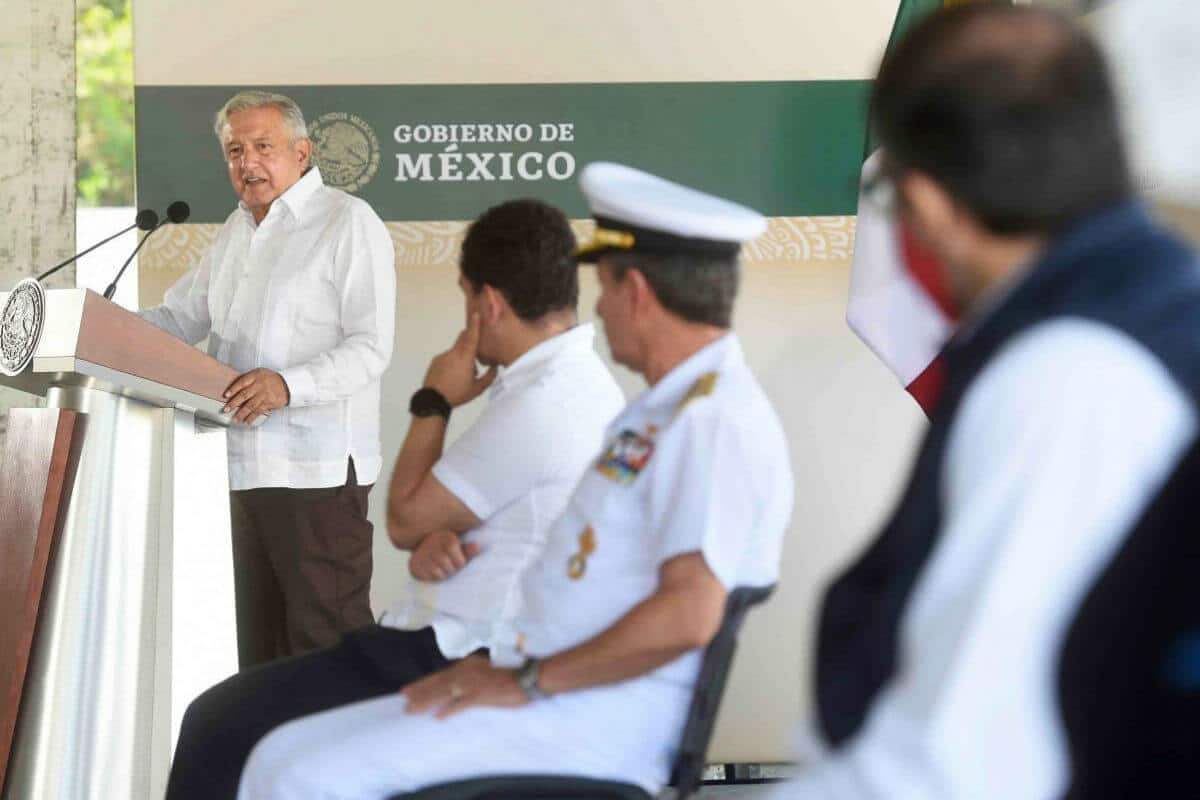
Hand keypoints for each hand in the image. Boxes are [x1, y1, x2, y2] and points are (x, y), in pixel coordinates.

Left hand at [223, 368, 289, 423]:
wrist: (287, 385)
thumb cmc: (271, 379)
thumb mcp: (260, 373)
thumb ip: (249, 379)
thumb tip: (234, 389)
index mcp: (256, 376)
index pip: (241, 382)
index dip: (233, 389)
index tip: (225, 396)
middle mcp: (259, 385)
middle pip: (244, 395)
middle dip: (234, 403)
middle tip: (226, 409)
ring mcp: (264, 395)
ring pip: (250, 405)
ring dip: (241, 413)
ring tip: (235, 419)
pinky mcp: (269, 403)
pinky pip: (258, 411)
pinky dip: (252, 417)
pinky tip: (247, 421)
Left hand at [402, 654, 527, 718]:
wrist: (529, 677)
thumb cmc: (511, 675)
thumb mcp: (486, 672)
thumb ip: (471, 676)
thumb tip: (457, 688)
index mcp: (468, 664)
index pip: (441, 674)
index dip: (424, 683)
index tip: (409, 690)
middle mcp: (467, 671)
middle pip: (438, 683)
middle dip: (419, 692)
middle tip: (404, 700)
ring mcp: (472, 683)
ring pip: (443, 693)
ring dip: (426, 702)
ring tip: (412, 710)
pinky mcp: (480, 695)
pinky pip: (460, 704)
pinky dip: (448, 710)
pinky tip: (438, 717)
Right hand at [409, 530, 480, 581]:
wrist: (424, 552)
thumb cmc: (447, 551)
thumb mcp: (459, 549)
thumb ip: (468, 550)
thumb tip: (477, 547)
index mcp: (445, 537)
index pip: (453, 549)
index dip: (459, 561)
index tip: (459, 563)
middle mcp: (431, 542)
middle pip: (445, 562)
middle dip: (451, 569)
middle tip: (450, 568)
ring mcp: (421, 554)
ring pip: (437, 571)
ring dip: (443, 575)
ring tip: (443, 570)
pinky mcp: (414, 565)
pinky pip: (427, 576)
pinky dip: (433, 578)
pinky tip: (433, 572)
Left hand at [423, 313, 496, 407]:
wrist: (433, 400)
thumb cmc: (458, 393)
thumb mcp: (478, 389)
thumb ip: (489, 376)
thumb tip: (495, 367)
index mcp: (465, 357)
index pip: (471, 336)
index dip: (475, 325)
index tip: (476, 313)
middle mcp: (453, 353)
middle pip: (463, 339)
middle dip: (470, 339)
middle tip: (477, 350)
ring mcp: (443, 356)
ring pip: (456, 350)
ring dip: (462, 357)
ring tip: (464, 374)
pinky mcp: (436, 361)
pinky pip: (448, 357)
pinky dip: (453, 363)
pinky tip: (453, 377)